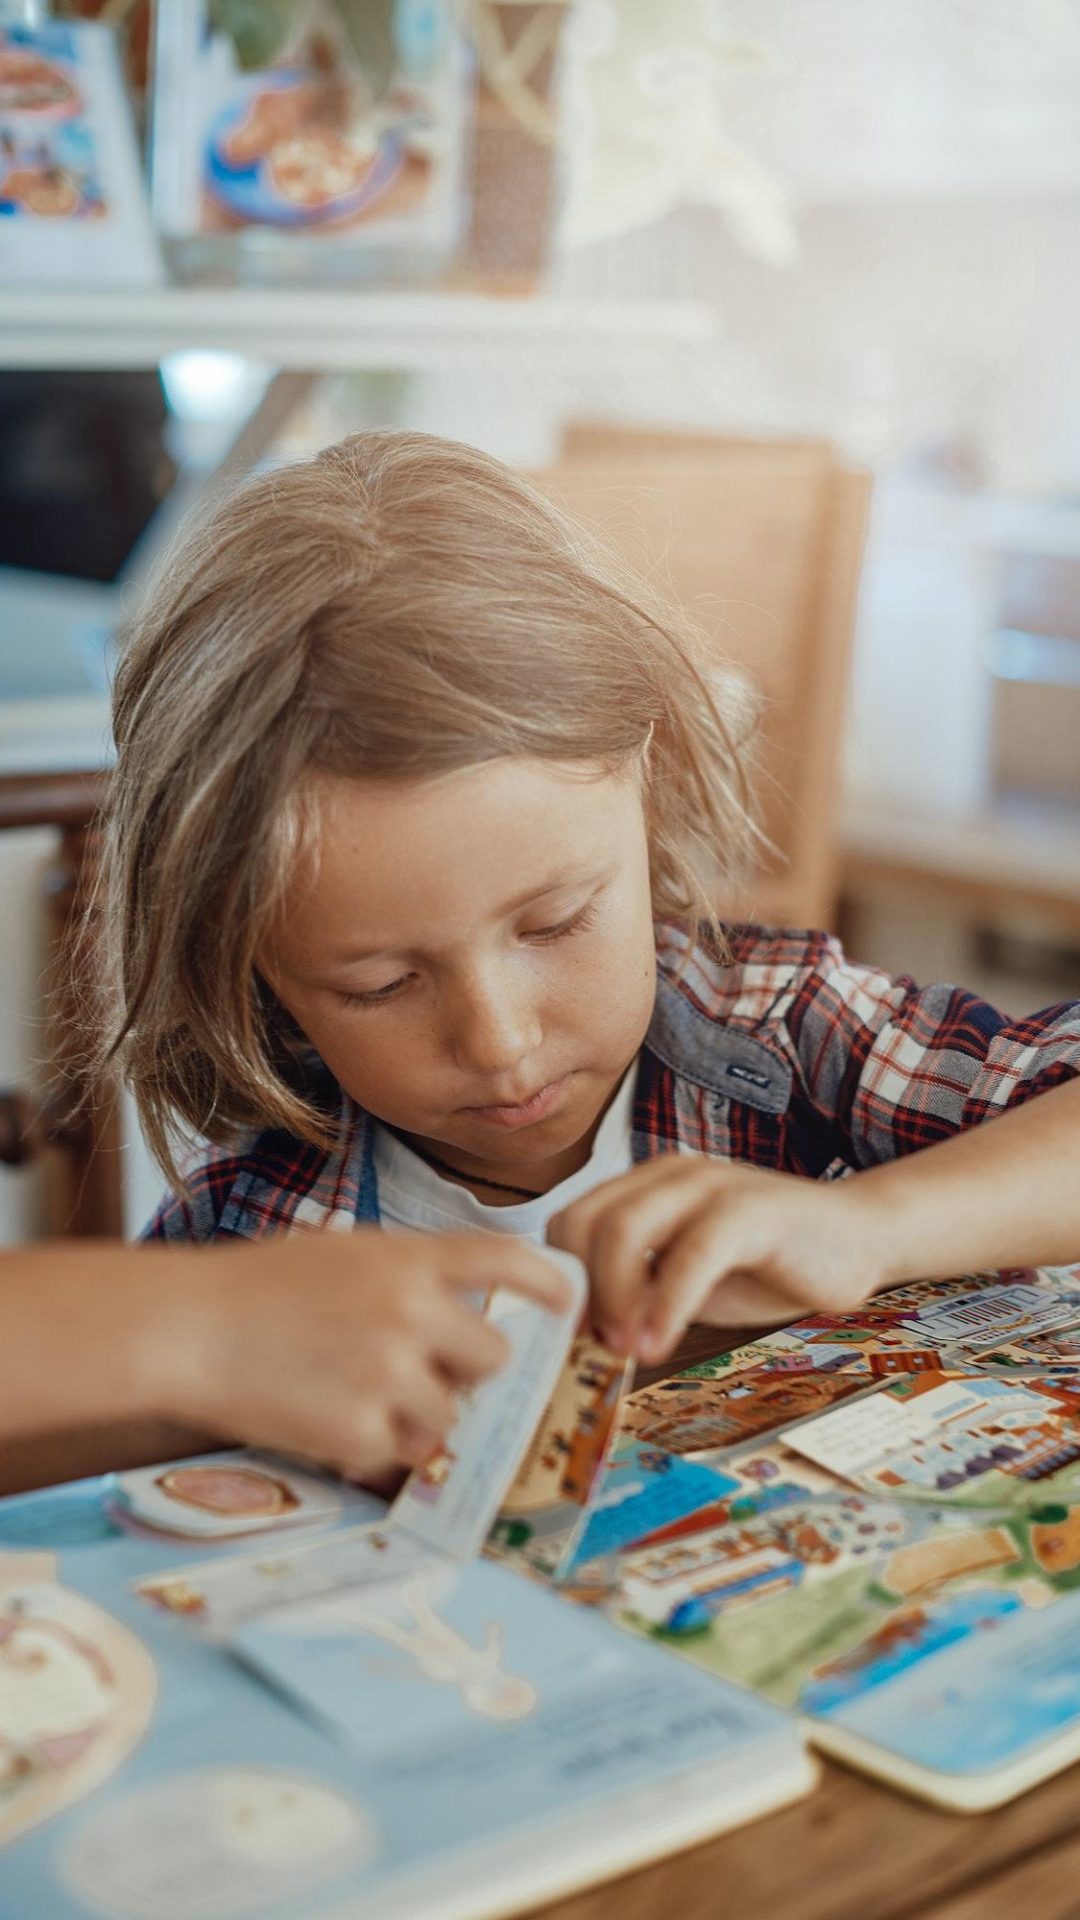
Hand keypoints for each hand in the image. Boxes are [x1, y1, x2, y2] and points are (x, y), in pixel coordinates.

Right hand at [150, 1228, 570, 1482]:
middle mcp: (412, 1313)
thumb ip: (408, 1276)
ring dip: (421, 1415)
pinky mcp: (362, 1432)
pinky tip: (328, 1417)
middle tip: (425, 1369)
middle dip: (469, 1369)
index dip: (548, 1281)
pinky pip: (399, 1454)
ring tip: (359, 1394)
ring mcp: (390, 1375)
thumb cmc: (255, 1288)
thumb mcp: (342, 1255)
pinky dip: (372, 1446)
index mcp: (408, 1259)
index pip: (507, 1260)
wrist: (186, 1329)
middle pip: (495, 1355)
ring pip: (452, 1415)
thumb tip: (467, 1312)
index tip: (568, 1300)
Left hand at [548, 1156, 886, 1363]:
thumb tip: (583, 1333)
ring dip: (615, 1298)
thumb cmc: (769, 1264)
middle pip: (587, 1221)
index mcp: (648, 1185)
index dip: (565, 1279)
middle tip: (600, 1344)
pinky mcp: (752, 1210)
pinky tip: (662, 1343)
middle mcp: (671, 1175)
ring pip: (625, 1228)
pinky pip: (692, 1254)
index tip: (576, 1334)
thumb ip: (640, 1292)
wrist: (860, 1238)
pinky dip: (666, 1304)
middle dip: (583, 1290)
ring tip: (629, 1347)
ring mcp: (712, 1185)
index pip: (572, 1220)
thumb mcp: (688, 1279)